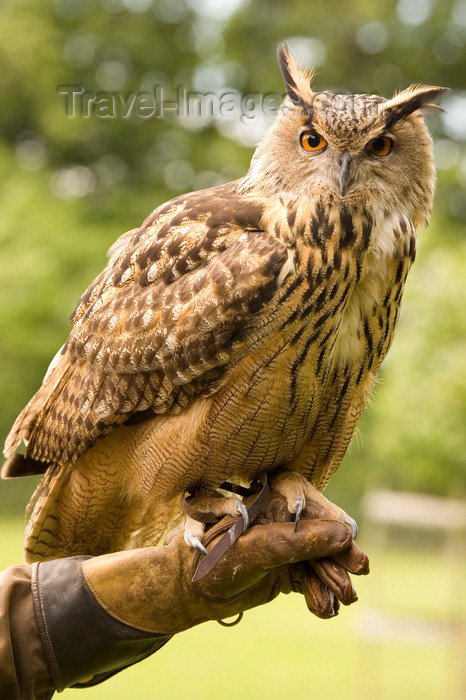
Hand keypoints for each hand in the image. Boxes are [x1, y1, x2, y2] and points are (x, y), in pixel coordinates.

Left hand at [82, 492, 368, 632]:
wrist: (188, 593)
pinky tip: (324, 608)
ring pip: (317, 559)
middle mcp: (280, 519)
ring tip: (343, 599)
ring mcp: (283, 544)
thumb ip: (297, 542)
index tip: (349, 541)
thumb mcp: (256, 550)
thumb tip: (344, 534)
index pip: (311, 506)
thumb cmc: (210, 562)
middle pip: (319, 534)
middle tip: (357, 573)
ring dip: (330, 579)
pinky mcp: (285, 568)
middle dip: (337, 556)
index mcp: (270, 499)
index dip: (333, 523)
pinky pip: (309, 578)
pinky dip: (317, 592)